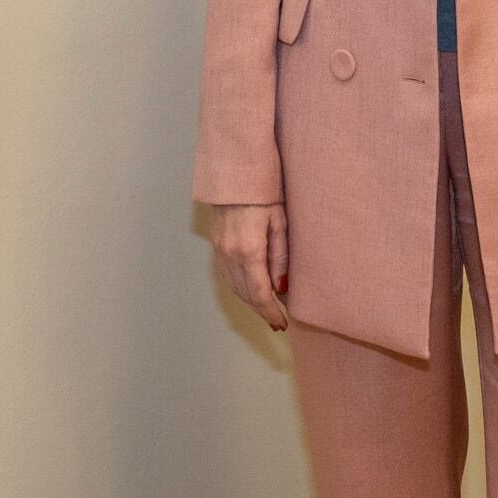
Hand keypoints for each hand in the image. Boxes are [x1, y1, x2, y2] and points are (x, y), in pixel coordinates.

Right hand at [210, 202, 289, 330]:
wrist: (234, 174)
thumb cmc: (262, 193)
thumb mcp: (280, 223)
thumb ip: (280, 258)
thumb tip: (281, 287)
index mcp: (249, 250)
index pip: (260, 294)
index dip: (271, 312)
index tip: (282, 323)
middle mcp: (230, 254)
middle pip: (245, 295)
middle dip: (262, 311)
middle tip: (277, 321)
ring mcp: (219, 250)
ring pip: (234, 287)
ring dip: (250, 301)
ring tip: (266, 309)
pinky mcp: (215, 245)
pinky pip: (226, 275)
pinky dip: (239, 287)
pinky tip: (249, 290)